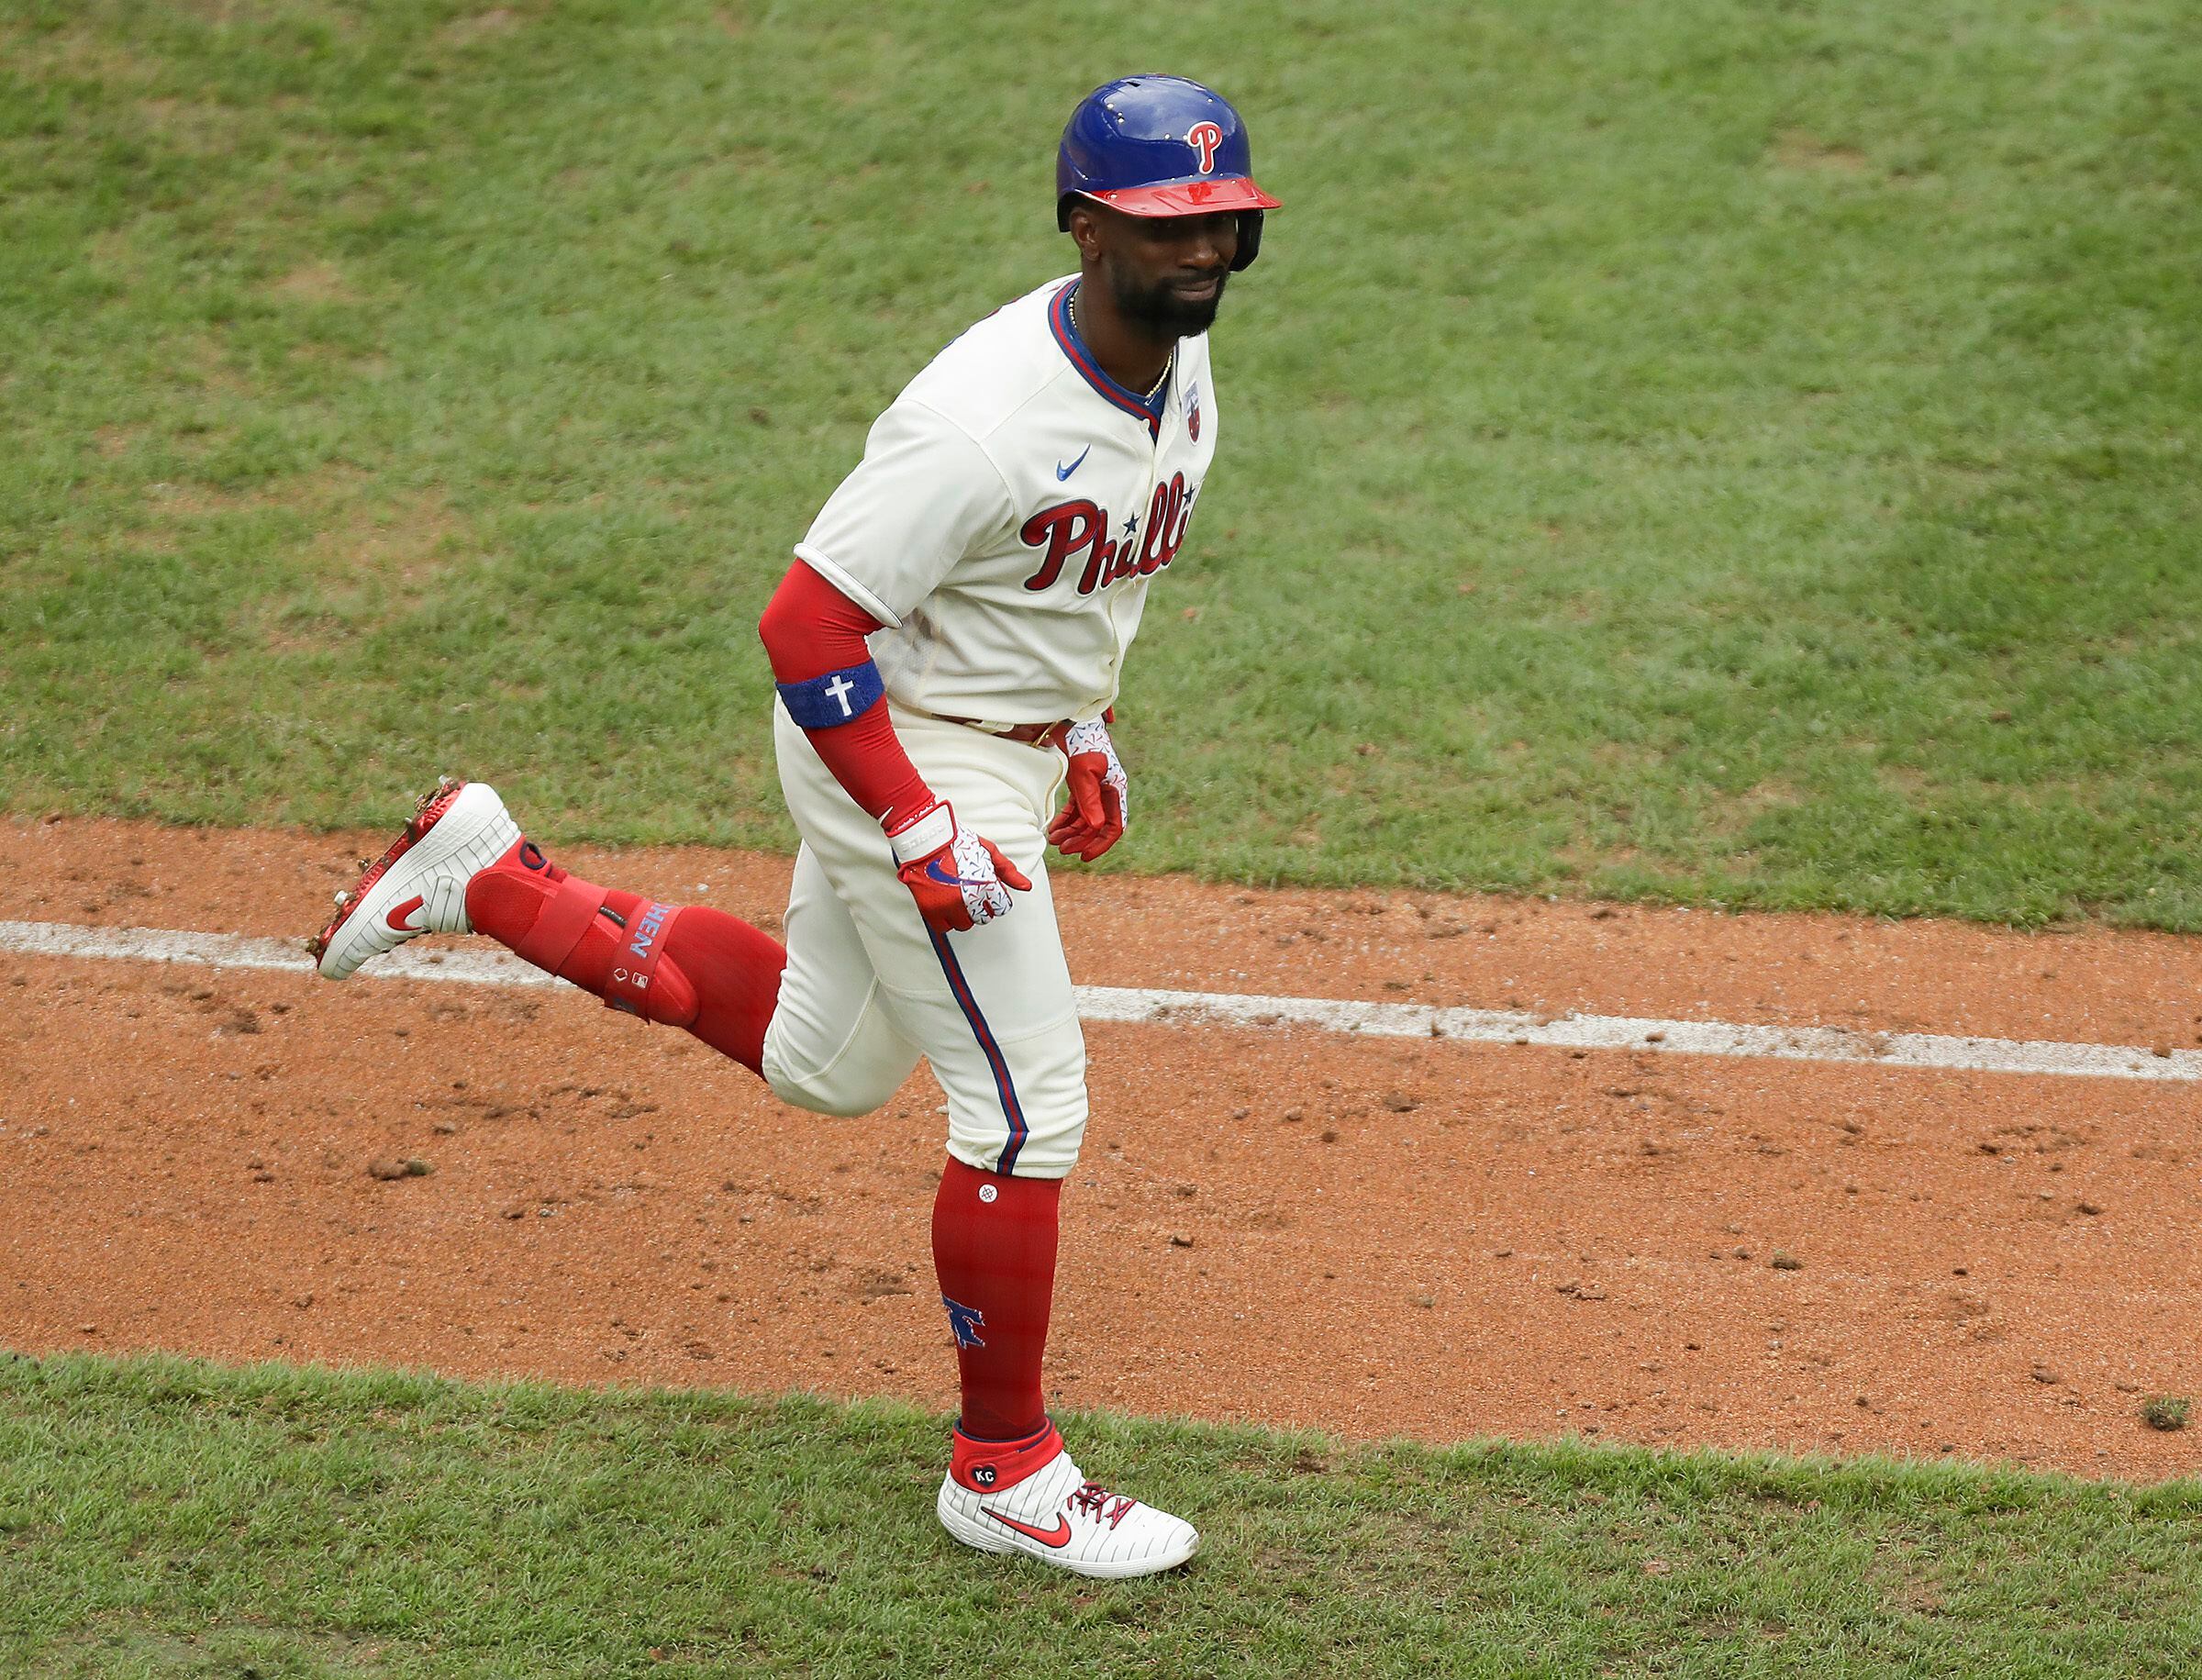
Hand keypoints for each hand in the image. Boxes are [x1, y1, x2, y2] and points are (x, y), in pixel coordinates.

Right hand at [887, 799, 1031, 932]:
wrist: (925, 839)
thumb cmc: (954, 842)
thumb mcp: (988, 851)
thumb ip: (1008, 871)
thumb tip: (1025, 886)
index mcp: (987, 884)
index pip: (1002, 907)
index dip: (997, 899)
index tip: (989, 895)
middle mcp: (970, 898)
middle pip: (984, 917)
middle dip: (980, 907)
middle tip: (970, 893)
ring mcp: (950, 905)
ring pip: (964, 924)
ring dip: (962, 915)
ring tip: (956, 897)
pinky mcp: (931, 910)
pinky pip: (944, 927)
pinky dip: (945, 920)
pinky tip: (944, 905)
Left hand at [1047, 718, 1128, 859]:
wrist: (1072, 720)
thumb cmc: (1081, 743)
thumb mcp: (1084, 773)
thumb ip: (1089, 800)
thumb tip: (1096, 828)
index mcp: (1116, 789)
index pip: (1115, 826)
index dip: (1101, 843)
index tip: (1084, 857)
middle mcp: (1108, 791)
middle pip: (1098, 826)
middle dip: (1080, 840)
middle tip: (1062, 850)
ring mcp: (1096, 788)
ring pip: (1086, 819)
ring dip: (1071, 832)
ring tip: (1054, 840)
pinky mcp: (1083, 784)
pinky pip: (1077, 809)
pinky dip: (1066, 820)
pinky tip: (1054, 829)